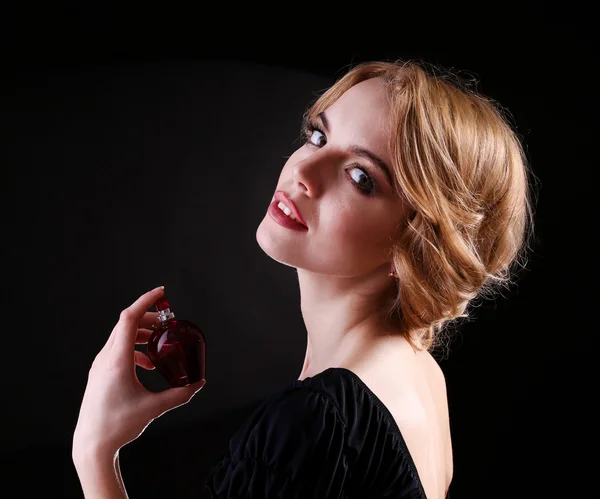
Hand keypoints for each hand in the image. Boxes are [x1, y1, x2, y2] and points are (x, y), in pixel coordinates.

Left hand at [73, 286, 205, 455]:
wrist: (92, 444)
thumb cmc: (118, 425)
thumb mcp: (154, 408)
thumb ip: (180, 394)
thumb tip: (198, 384)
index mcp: (117, 360)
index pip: (129, 318)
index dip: (145, 301)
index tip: (161, 293)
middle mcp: (105, 358)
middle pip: (126, 324)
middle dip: (148, 317)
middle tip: (167, 321)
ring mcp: (100, 365)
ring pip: (120, 336)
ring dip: (141, 333)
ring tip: (159, 341)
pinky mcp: (100, 373)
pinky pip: (117, 350)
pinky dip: (134, 348)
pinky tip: (147, 363)